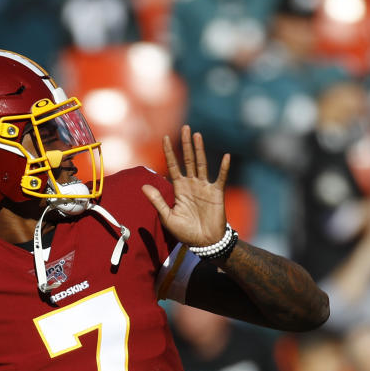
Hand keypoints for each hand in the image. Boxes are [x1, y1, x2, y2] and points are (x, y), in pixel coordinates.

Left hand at [142, 125, 230, 246]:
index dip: (169, 152)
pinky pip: (220, 178)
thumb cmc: (185, 232)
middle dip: (185, 144)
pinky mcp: (216, 193)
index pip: (173, 166)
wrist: (204, 243)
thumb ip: (157, 200)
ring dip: (200, 150)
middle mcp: (192, 184)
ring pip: (201, 164)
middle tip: (184, 128)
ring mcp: (205, 187)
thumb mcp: (167, 217)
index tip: (165, 138)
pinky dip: (223, 168)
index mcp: (179, 189)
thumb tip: (143, 186)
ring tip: (197, 135)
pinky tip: (226, 157)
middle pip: (188, 160)